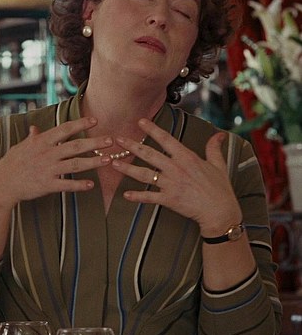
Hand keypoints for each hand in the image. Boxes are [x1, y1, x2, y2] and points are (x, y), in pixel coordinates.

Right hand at [0, 117, 113, 209]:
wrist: (2, 184)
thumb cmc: (10, 164)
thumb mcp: (20, 147)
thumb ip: (32, 138)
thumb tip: (35, 128)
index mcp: (41, 142)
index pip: (64, 129)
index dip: (80, 124)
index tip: (95, 120)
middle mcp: (46, 154)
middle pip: (74, 146)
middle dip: (93, 142)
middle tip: (110, 140)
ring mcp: (48, 169)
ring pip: (75, 165)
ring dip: (92, 162)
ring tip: (107, 160)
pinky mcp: (47, 185)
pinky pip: (67, 185)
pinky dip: (79, 185)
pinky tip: (91, 185)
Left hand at [111, 119, 241, 234]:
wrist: (220, 212)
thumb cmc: (220, 190)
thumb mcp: (219, 166)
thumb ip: (214, 149)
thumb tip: (219, 135)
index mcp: (187, 158)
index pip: (166, 140)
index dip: (152, 130)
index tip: (140, 121)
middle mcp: (176, 169)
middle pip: (149, 154)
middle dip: (132, 146)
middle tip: (118, 139)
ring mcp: (170, 184)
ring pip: (144, 174)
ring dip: (127, 169)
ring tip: (114, 163)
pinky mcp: (168, 199)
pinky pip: (149, 197)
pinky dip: (137, 196)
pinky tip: (125, 194)